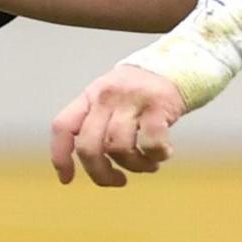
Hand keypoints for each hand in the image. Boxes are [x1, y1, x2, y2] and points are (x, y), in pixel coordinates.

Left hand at [50, 64, 184, 186]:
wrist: (182, 60)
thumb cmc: (145, 89)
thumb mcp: (112, 98)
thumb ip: (99, 122)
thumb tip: (94, 163)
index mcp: (89, 96)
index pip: (63, 127)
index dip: (60, 156)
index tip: (66, 179)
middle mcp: (105, 97)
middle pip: (88, 146)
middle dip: (100, 173)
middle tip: (117, 181)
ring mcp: (132, 99)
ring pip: (118, 148)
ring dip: (134, 166)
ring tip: (148, 165)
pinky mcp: (159, 104)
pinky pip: (150, 142)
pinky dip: (156, 156)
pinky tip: (163, 154)